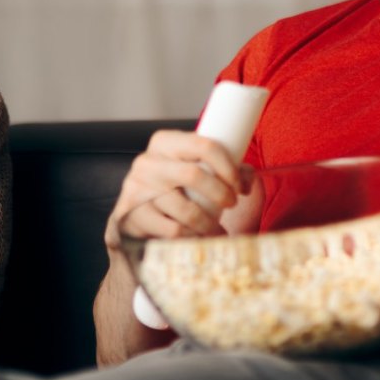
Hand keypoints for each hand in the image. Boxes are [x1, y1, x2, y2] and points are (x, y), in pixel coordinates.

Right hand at [103, 129, 249, 252]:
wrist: (138, 215)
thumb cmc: (177, 189)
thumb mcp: (199, 170)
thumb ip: (228, 169)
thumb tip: (247, 180)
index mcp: (165, 142)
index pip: (203, 145)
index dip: (228, 167)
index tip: (239, 186)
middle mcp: (148, 162)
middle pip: (194, 175)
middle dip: (220, 194)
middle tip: (231, 205)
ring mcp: (136, 189)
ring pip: (185, 209)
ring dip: (209, 224)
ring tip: (217, 229)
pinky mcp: (132, 216)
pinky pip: (172, 230)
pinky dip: (191, 237)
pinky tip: (197, 237)